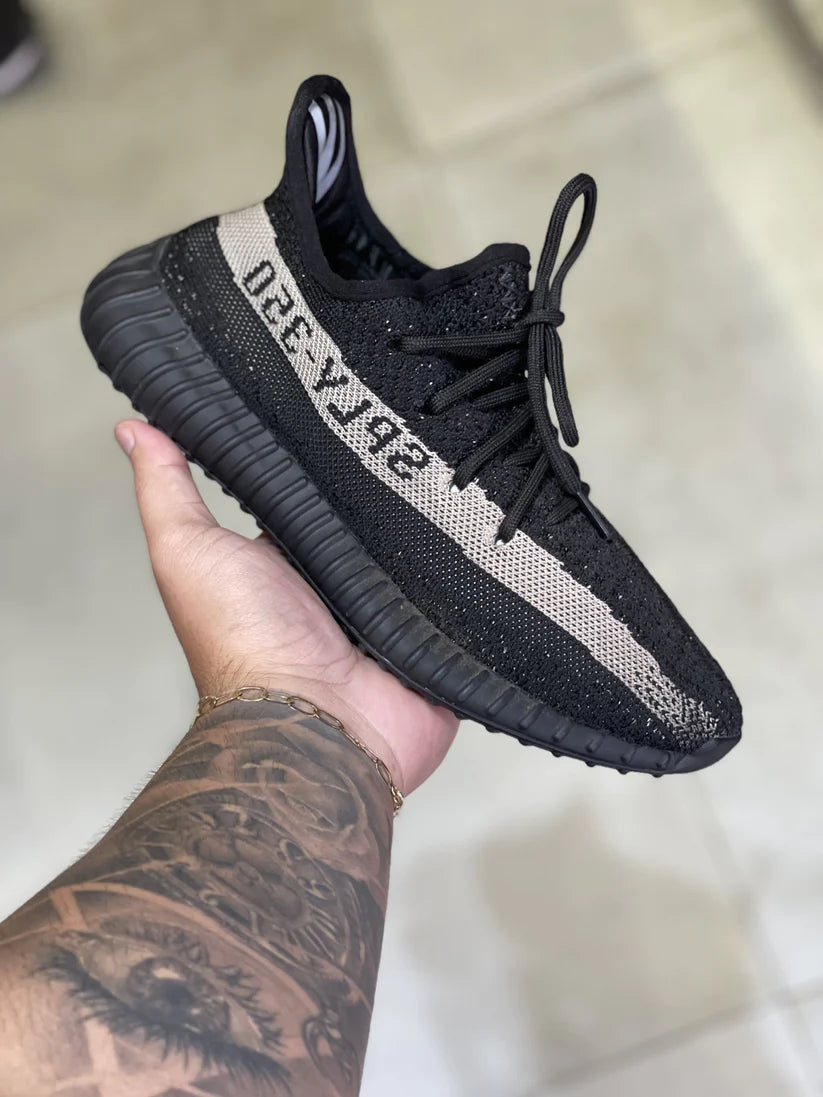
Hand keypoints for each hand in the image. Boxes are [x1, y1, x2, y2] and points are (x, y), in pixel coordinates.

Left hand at [115, 420, 458, 794]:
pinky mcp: (433, 637)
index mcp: (287, 562)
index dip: (326, 453)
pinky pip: (462, 595)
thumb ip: (167, 490)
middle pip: (374, 519)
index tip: (344, 401)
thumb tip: (134, 430)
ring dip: (436, 524)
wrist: (316, 726)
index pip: (314, 495)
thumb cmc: (244, 647)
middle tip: (415, 430)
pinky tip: (486, 534)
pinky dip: (470, 574)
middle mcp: (339, 586)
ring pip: (423, 551)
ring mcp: (389, 613)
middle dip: (392, 483)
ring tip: (461, 470)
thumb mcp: (189, 551)